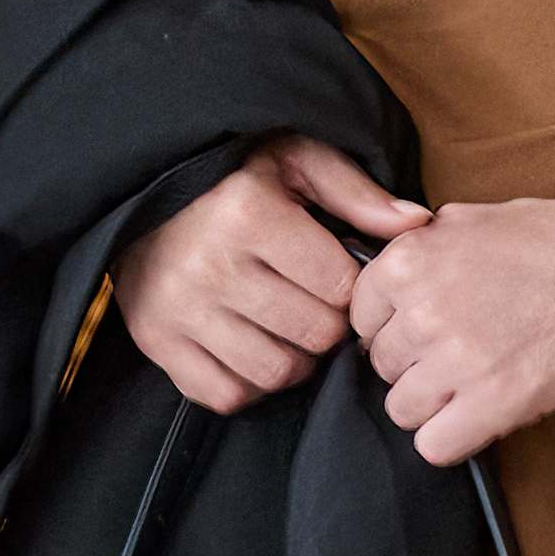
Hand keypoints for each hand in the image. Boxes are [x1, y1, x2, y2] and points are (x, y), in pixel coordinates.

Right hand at [108, 133, 423, 406]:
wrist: (137, 191)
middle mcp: (210, 266)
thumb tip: (417, 224)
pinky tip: (252, 347)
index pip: (341, 287)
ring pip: (275, 372)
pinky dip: (250, 382)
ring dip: (295, 359)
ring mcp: (179, 309)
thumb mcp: (294, 161)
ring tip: (287, 327)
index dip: (354, 289)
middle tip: (316, 304)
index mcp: (250, 215)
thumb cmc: (230, 177)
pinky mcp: (156, 341)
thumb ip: (356, 193)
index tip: (341, 277)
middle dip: (329, 325)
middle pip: (314, 334)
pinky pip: (226, 394)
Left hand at [348, 189, 554, 462]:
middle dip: (415, 364)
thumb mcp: (466, 219)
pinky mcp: (495, 403)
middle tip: (462, 353)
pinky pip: (435, 446)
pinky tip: (480, 415)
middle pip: (381, 366)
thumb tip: (385, 282)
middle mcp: (421, 311)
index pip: (361, 319)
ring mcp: (455, 360)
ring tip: (475, 384)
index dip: (394, 327)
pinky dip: (453, 438)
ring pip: (403, 410)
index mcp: (407, 261)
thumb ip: (417, 248)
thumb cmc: (554, 236)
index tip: (426, 328)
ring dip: (434, 404)